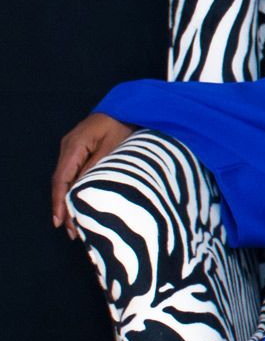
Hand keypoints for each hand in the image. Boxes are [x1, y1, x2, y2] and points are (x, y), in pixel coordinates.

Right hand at [51, 112, 138, 238]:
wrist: (128, 108)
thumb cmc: (123, 126)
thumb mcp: (113, 148)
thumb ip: (98, 168)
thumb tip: (84, 191)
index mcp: (74, 145)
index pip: (62, 178)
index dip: (60, 201)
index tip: (61, 221)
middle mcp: (68, 147)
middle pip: (60, 182)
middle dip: (63, 207)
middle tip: (70, 232)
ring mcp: (71, 148)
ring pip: (65, 180)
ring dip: (68, 201)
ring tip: (74, 225)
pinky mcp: (78, 151)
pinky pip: (72, 174)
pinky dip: (74, 191)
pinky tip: (79, 205)